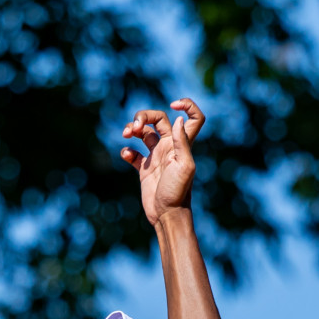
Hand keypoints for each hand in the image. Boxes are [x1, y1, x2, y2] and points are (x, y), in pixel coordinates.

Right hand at [120, 98, 205, 226]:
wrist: (166, 214)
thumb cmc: (177, 192)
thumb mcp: (184, 166)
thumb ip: (181, 142)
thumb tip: (178, 118)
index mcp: (181, 144)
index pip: (193, 117)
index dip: (187, 105)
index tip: (173, 104)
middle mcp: (170, 147)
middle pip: (158, 118)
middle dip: (143, 116)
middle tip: (133, 127)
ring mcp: (156, 157)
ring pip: (143, 132)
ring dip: (132, 128)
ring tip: (126, 135)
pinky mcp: (145, 169)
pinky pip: (134, 154)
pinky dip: (127, 151)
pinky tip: (127, 156)